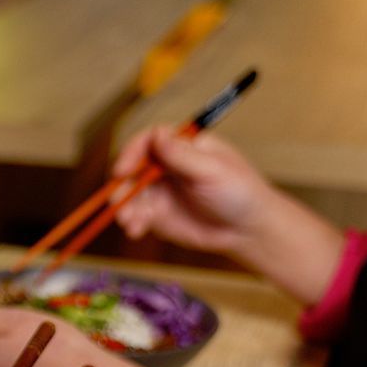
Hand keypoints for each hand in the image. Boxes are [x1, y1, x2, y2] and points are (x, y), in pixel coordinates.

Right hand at [112, 126, 275, 254]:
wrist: (247, 229)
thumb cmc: (239, 192)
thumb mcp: (212, 170)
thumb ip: (182, 155)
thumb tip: (157, 135)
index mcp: (182, 147)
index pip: (147, 141)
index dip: (131, 153)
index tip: (123, 170)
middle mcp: (166, 167)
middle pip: (131, 169)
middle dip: (121, 186)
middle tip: (119, 203)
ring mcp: (160, 191)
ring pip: (128, 195)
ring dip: (124, 208)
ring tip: (132, 223)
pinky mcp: (157, 215)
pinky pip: (135, 216)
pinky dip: (131, 223)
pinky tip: (137, 231)